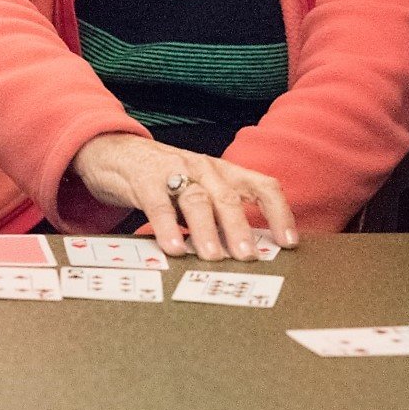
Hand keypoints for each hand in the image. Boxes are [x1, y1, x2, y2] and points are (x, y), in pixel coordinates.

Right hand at [71, 133, 296, 260]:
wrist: (119, 153)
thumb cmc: (169, 180)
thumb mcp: (202, 190)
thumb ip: (222, 215)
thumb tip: (249, 252)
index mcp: (225, 172)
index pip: (263, 186)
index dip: (280, 213)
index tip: (289, 242)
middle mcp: (205, 169)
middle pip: (230, 197)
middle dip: (241, 228)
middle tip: (249, 257)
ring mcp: (176, 173)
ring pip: (197, 200)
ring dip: (206, 231)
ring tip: (213, 257)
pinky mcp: (146, 181)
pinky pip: (159, 205)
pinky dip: (167, 228)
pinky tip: (173, 249)